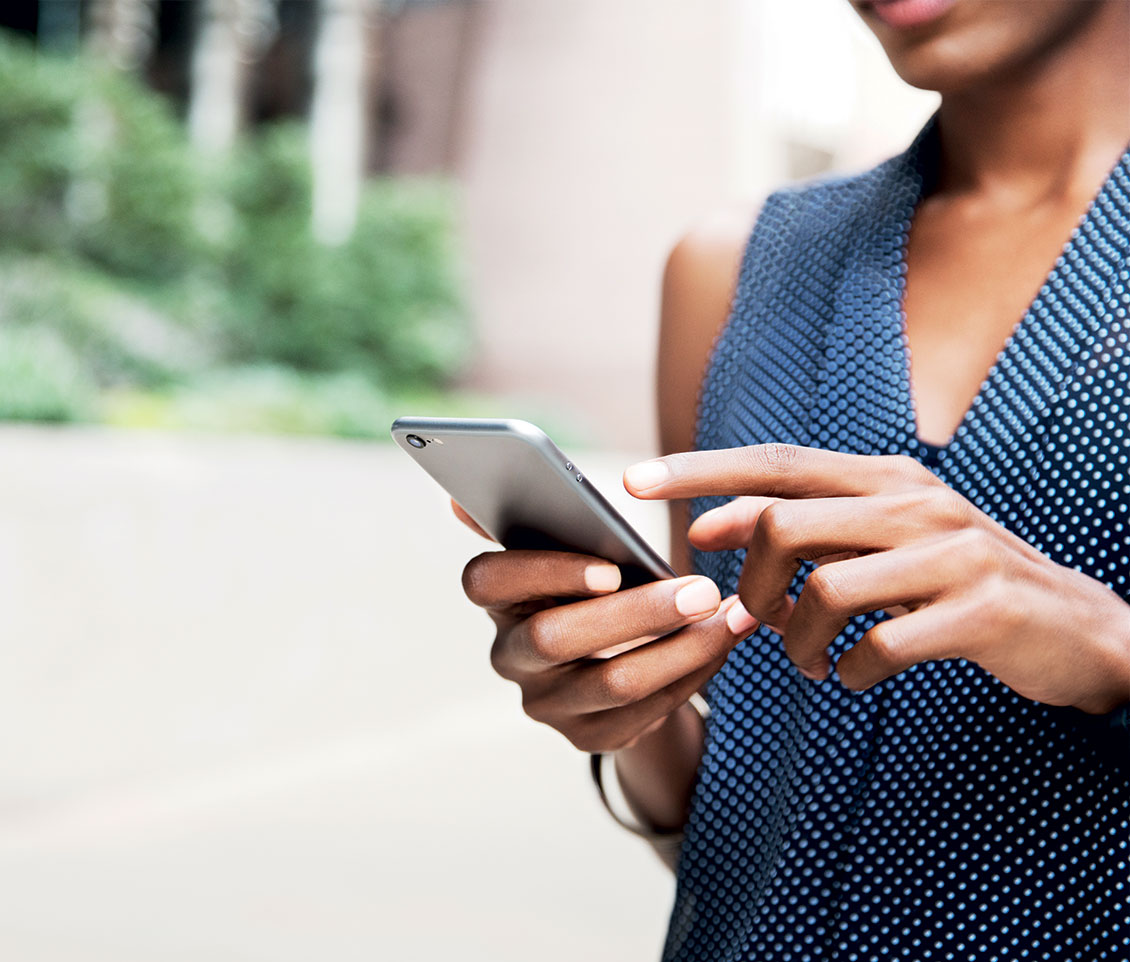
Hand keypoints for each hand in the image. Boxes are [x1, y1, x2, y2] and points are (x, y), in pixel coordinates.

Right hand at [455, 504, 757, 751]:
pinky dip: (693, 674)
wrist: (619, 656)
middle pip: (554, 638)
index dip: (543, 573)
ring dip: (681, 648)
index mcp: (499, 597)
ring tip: (728, 617)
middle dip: (636, 614)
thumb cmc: (597, 584)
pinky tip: (723, 643)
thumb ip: (542, 520)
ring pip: (612, 682)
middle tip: (703, 590)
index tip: (610, 568)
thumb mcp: (574, 550)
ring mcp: (546, 703)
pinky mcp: (588, 737)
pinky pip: (645, 712)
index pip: (486, 581)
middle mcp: (510, 655)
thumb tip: (463, 493)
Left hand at [624, 444, 1129, 714]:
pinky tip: (856, 674)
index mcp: (884, 478)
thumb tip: (707, 527)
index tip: (633, 482)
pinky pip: (880, 645)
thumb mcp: (879, 541)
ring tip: (810, 658)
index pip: (775, 462)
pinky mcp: (980, 609)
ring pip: (824, 587)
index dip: (700, 469)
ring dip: (798, 637)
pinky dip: (852, 670)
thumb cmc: (952, 582)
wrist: (1073, 626)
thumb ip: (802, 528)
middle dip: (749, 582)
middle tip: (756, 620)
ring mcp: (952, 553)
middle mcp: (915, 501)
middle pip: (783, 522)